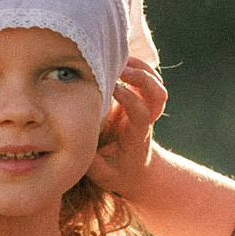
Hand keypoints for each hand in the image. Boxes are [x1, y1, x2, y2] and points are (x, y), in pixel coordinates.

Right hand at [90, 58, 166, 197]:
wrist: (139, 172)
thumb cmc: (119, 173)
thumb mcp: (104, 175)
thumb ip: (91, 162)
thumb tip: (76, 141)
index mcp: (137, 135)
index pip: (141, 113)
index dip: (129, 98)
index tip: (111, 88)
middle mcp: (146, 119)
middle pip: (157, 94)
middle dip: (142, 78)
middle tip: (120, 70)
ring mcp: (146, 108)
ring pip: (156, 82)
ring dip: (141, 67)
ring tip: (119, 60)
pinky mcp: (141, 100)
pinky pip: (149, 77)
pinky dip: (138, 65)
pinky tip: (120, 60)